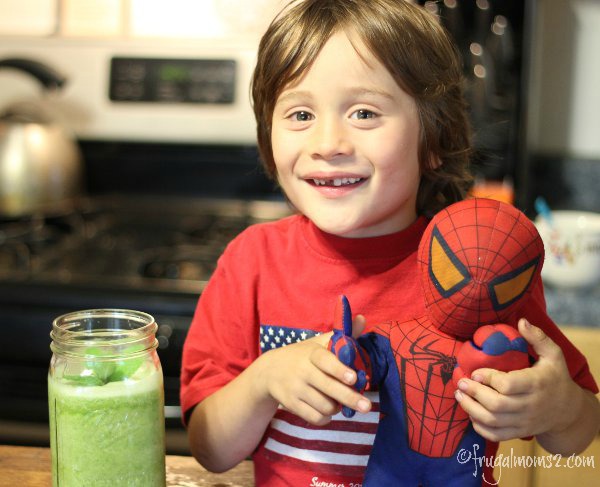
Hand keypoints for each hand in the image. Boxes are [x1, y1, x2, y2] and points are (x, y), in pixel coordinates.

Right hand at [257, 324, 371, 425]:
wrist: (269, 371)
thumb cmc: (302, 356)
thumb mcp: (318, 343)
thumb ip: (342, 335)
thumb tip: (363, 319)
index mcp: (312, 353)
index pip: (325, 361)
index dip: (339, 369)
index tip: (353, 378)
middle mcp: (303, 371)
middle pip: (329, 387)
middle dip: (349, 398)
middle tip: (367, 406)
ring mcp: (296, 389)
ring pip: (325, 406)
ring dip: (337, 407)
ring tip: (339, 402)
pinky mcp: (291, 404)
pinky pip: (314, 418)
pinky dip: (326, 418)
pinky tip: (327, 411)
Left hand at [454, 318, 579, 441]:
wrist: (567, 410)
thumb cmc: (555, 377)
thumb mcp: (553, 354)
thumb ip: (538, 337)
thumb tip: (521, 321)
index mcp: (536, 384)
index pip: (507, 385)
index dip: (487, 378)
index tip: (474, 372)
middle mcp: (530, 406)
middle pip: (496, 405)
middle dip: (473, 393)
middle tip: (460, 383)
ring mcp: (524, 422)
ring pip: (493, 421)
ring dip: (471, 409)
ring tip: (459, 396)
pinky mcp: (519, 432)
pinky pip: (496, 435)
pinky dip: (480, 427)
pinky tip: (471, 414)